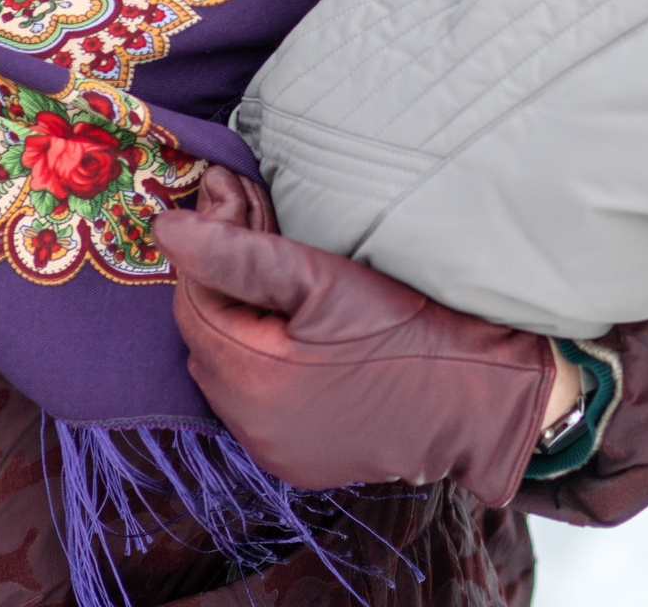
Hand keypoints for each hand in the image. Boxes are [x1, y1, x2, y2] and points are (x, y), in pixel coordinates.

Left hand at [155, 167, 559, 506]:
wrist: (483, 397)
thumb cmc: (410, 330)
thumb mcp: (320, 277)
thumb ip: (236, 252)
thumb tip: (164, 228)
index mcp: (248, 381)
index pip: (194, 299)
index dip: (207, 243)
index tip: (230, 191)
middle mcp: (249, 428)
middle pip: (210, 329)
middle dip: (225, 269)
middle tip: (252, 206)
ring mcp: (275, 448)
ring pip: (231, 360)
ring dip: (245, 308)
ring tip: (278, 257)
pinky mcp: (302, 455)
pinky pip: (259, 393)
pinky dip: (266, 350)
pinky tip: (296, 317)